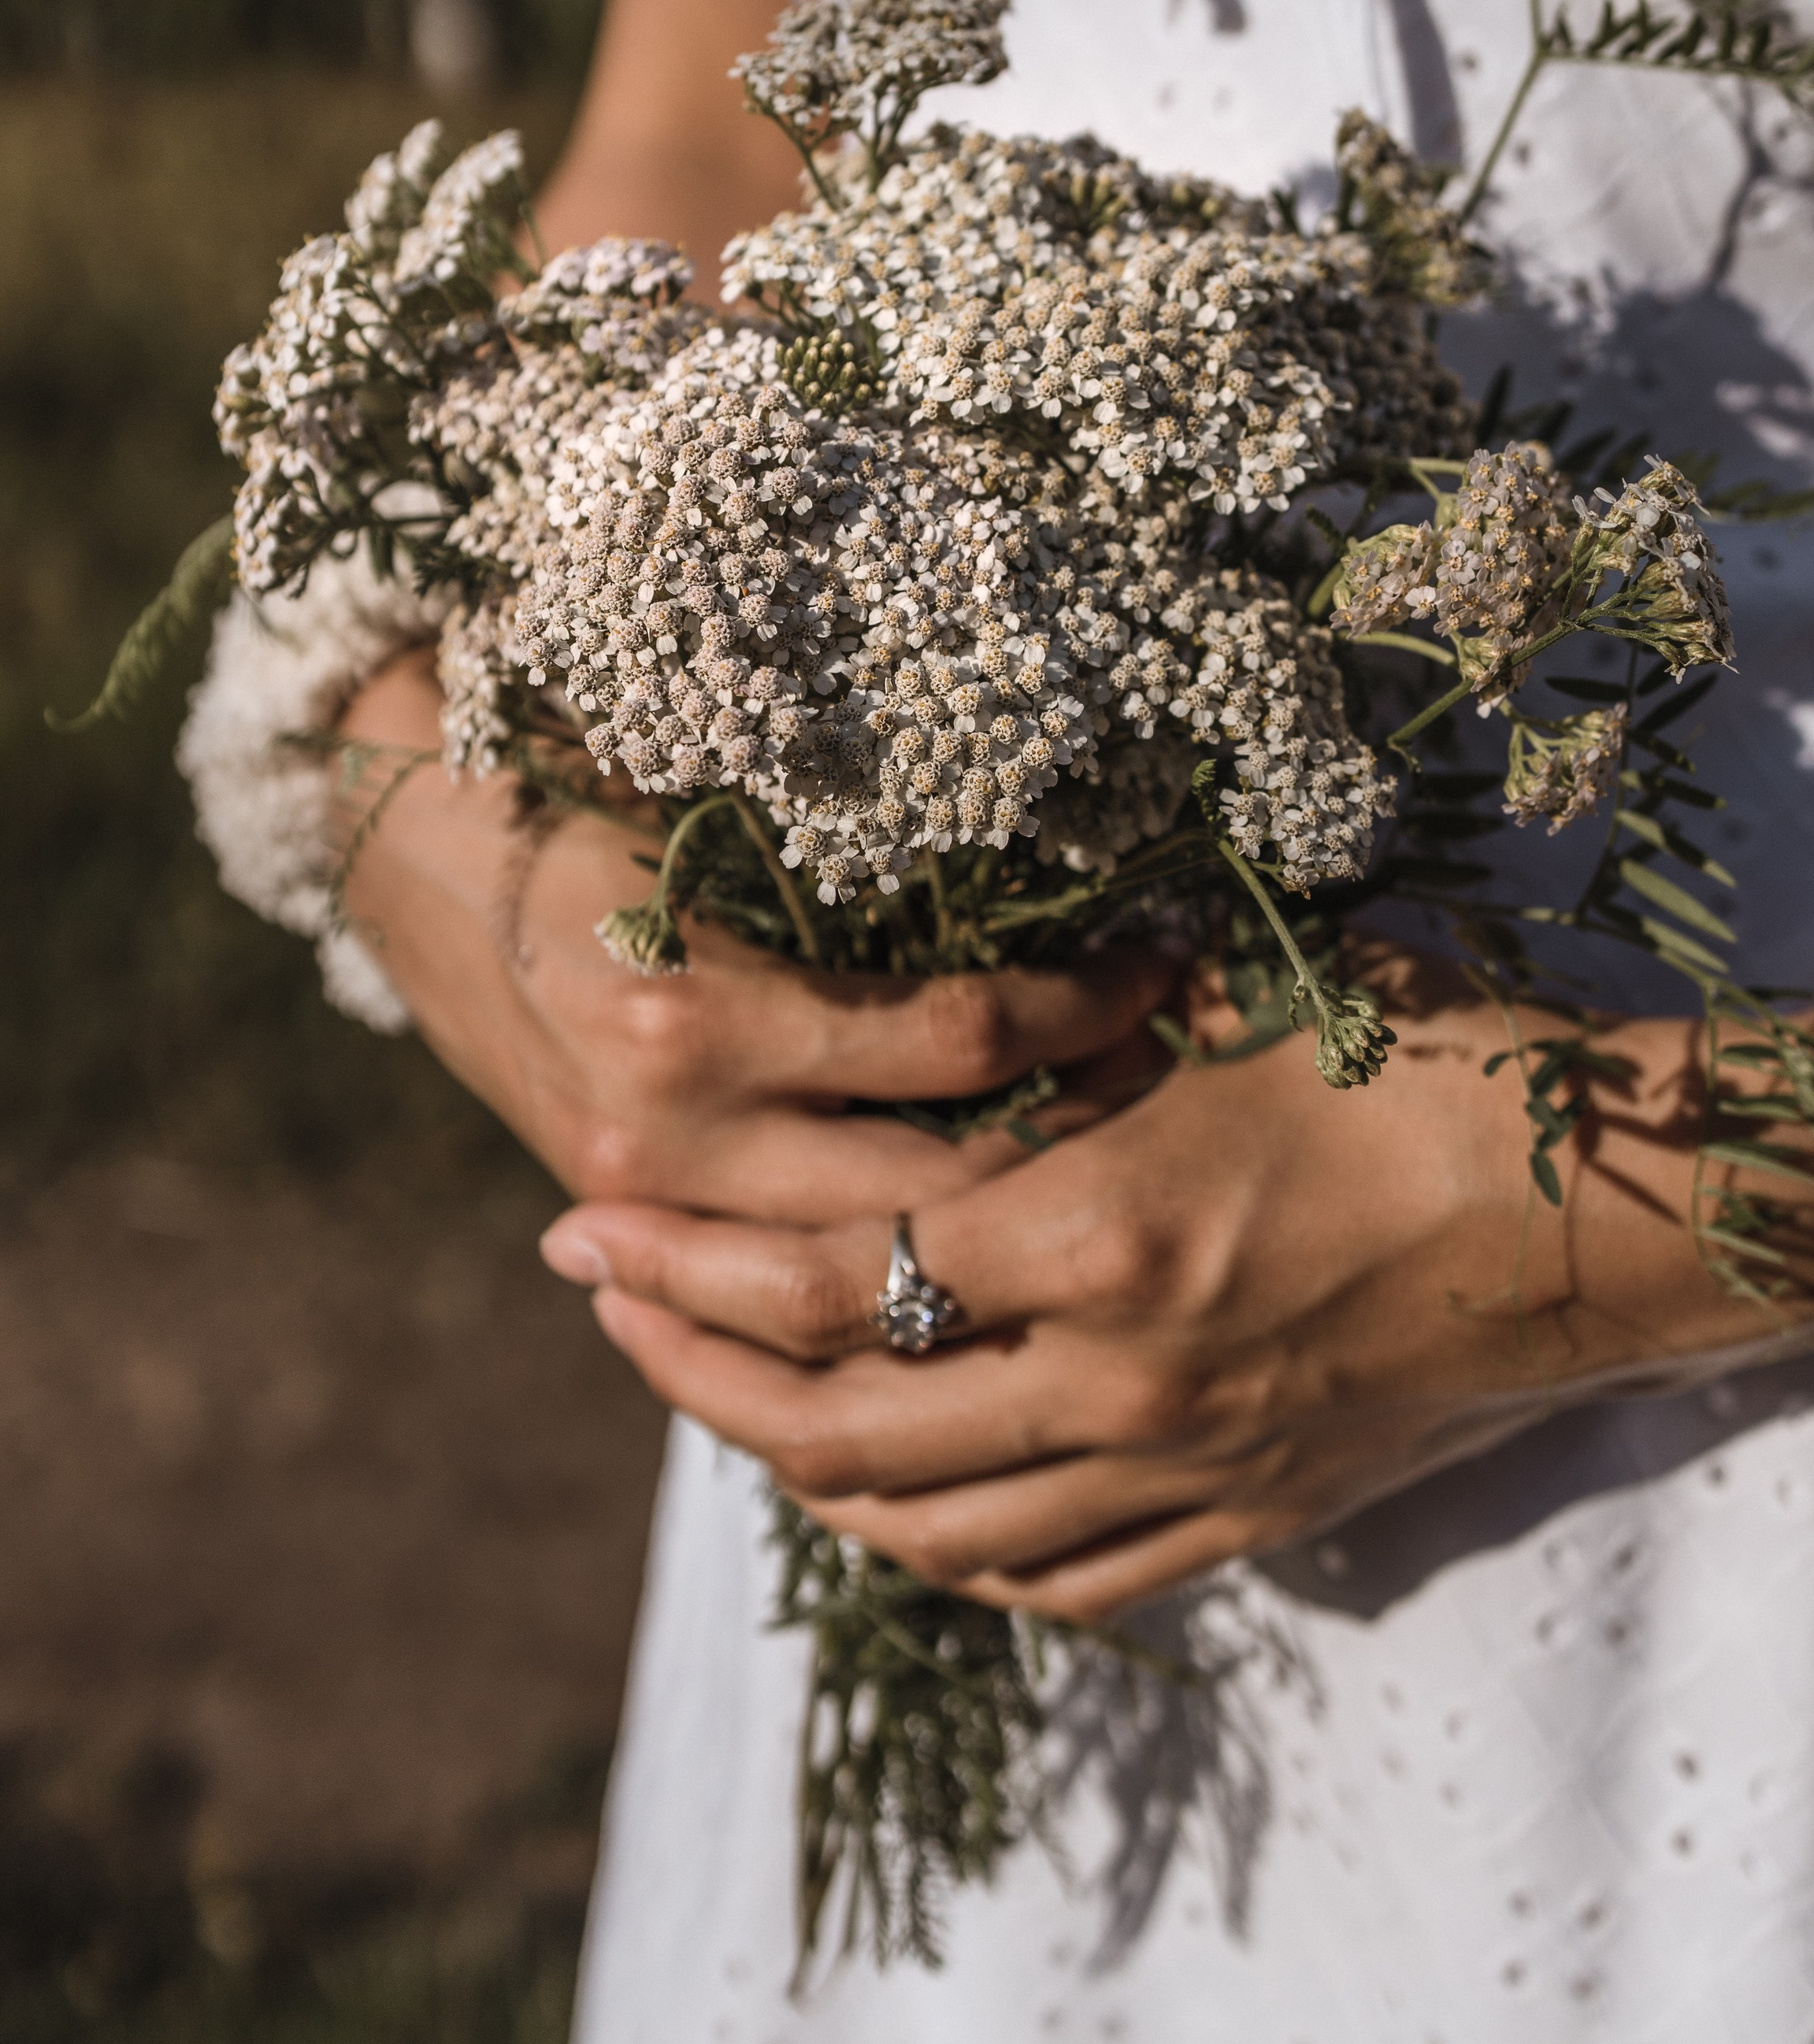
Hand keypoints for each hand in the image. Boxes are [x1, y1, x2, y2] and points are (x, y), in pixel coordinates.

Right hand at [337, 650, 1174, 1218]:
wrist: (404, 850)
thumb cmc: (576, 776)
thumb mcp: (708, 790)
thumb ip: (852, 849)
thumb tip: (1060, 843)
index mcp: (706, 1017)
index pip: (954, 1046)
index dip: (1082, 1012)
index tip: (1164, 966)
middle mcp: (678, 1139)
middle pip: (939, 1192)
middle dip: (1077, 1139)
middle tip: (1178, 1078)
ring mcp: (650, 1203)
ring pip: (875, 1262)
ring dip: (1003, 1216)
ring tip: (1106, 1147)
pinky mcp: (630, 1218)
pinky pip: (793, 1267)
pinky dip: (893, 1249)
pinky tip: (980, 1212)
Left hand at [542, 955, 1813, 1620]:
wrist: (1609, 1215)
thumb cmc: (1429, 1067)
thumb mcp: (1235, 1009)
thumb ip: (1071, 1027)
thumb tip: (926, 983)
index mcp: (1107, 1234)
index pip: (835, 1273)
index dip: (686, 1260)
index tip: (583, 1224)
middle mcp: (1123, 1380)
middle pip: (843, 1422)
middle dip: (692, 1369)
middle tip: (607, 1307)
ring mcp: (1183, 1471)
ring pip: (929, 1524)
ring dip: (795, 1469)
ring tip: (721, 1403)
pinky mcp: (1244, 1518)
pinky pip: (1052, 1577)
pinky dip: (945, 1547)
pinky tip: (897, 1497)